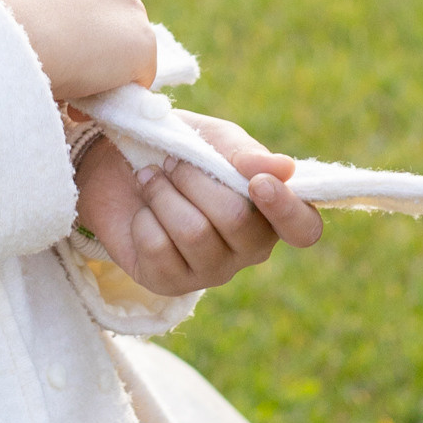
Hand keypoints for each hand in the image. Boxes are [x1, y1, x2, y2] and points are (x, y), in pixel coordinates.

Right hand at [0, 0, 155, 103]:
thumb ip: (40, 4)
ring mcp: (132, 9)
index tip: (59, 46)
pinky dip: (114, 92)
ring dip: (107, 66)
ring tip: (71, 87)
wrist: (10, 35)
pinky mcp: (143, 44)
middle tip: (66, 67)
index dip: (79, 25)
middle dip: (97, 43)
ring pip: (127, 47)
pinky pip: (137, 77)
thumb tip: (40, 32)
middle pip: (116, 18)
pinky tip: (82, 104)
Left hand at [72, 115, 322, 299]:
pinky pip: (158, 248)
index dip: (286, 209)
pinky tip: (142, 211)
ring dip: (163, 193)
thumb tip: (284, 169)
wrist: (118, 163)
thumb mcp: (214, 139)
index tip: (257, 184)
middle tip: (173, 162)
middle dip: (195, 179)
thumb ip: (246, 153)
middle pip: (236, 220)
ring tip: (152, 179)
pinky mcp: (170, 283)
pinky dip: (143, 217)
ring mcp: (211, 271)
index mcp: (272, 212)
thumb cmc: (180, 151)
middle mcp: (249, 249)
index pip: (303, 228)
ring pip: (193, 233)